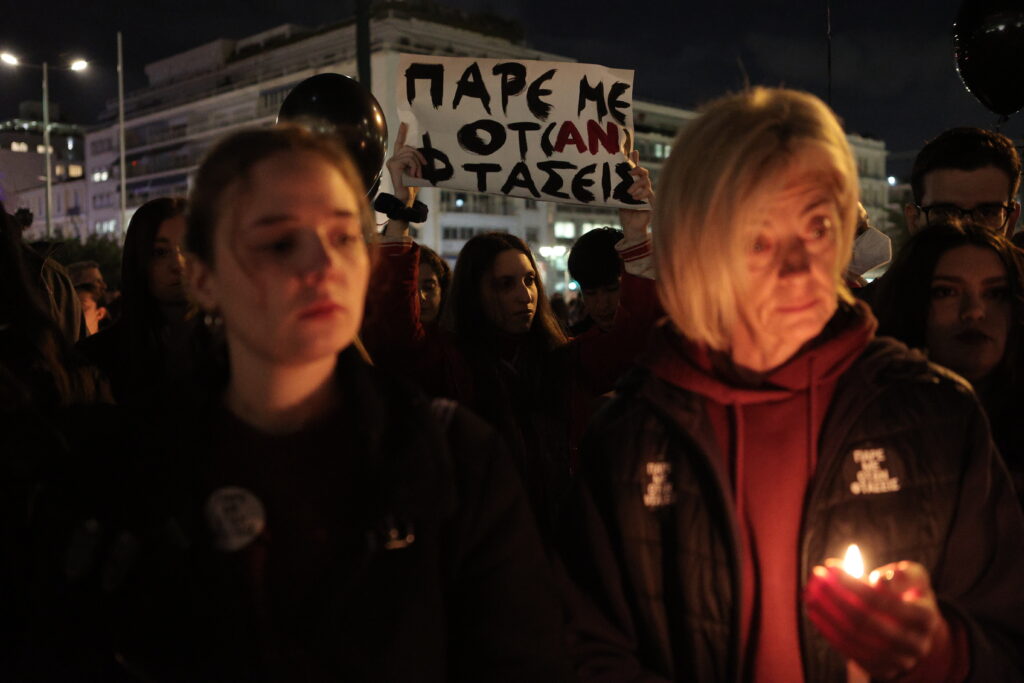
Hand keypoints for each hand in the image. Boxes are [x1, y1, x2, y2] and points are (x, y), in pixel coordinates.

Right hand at [386, 122, 426, 203]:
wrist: (405, 197)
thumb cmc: (411, 185)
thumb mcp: (416, 170)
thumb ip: (416, 161)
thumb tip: (422, 154)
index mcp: (398, 159)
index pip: (399, 143)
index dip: (402, 133)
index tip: (404, 123)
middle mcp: (393, 158)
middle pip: (408, 148)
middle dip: (419, 156)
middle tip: (424, 166)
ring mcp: (392, 161)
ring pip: (410, 154)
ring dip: (418, 164)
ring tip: (418, 174)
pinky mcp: (393, 164)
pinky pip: (409, 160)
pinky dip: (415, 167)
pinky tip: (414, 175)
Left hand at [618, 150, 653, 239]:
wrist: (631, 228)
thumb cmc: (625, 213)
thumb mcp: (619, 198)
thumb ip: (619, 187)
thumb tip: (612, 175)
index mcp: (635, 185)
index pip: (636, 169)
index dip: (635, 160)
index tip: (633, 152)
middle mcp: (643, 187)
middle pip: (644, 173)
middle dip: (637, 170)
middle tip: (628, 173)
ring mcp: (648, 193)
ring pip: (646, 182)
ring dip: (637, 185)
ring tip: (629, 192)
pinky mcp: (652, 201)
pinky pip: (649, 193)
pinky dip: (641, 194)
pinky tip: (634, 198)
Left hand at [805, 559, 945, 679]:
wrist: (915, 627)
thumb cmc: (909, 592)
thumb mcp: (913, 576)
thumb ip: (901, 574)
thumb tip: (880, 580)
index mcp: (925, 617)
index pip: (880, 599)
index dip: (851, 583)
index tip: (829, 567)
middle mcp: (915, 643)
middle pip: (864, 621)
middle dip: (834, 597)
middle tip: (815, 579)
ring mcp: (899, 660)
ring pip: (854, 639)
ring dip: (826, 615)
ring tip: (809, 594)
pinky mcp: (884, 670)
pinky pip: (850, 653)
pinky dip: (829, 632)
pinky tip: (815, 613)